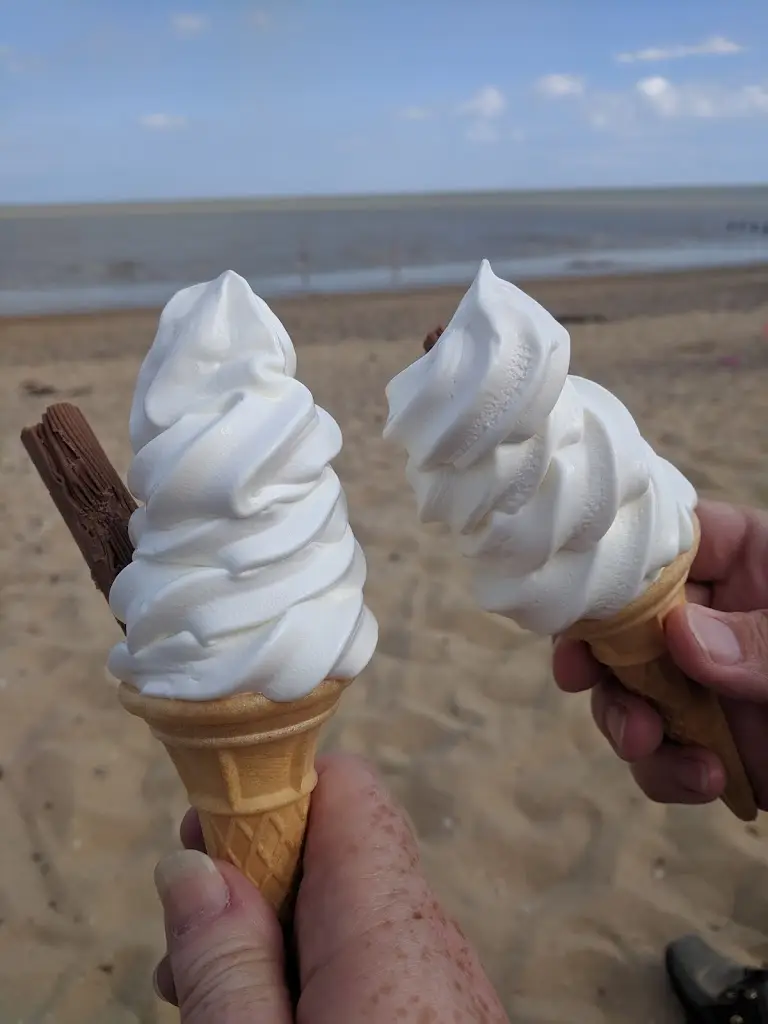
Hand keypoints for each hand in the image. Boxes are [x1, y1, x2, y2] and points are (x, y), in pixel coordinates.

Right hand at [152, 755, 508, 1022]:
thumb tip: (190, 864)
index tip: (202, 833)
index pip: (344, 786)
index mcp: (388, 921)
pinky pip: (370, 955)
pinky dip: (310, 968)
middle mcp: (427, 929)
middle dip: (253, 871)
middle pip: (336, 846)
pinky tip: (266, 1010)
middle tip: (187, 936)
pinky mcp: (441, 1008)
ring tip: (203, 990)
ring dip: (273, 929)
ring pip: (346, 907)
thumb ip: (224, 964)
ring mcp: (442, 971)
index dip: (267, 789)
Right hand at [553, 499, 767, 808]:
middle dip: (603, 656)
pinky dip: (668, 772)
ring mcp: (713, 682)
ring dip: (626, 720)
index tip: (578, 601)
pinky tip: (705, 782)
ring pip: (631, 690)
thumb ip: (765, 643)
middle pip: (627, 620)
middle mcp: (719, 617)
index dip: (614, 565)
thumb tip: (681, 636)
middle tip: (583, 682)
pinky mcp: (717, 743)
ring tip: (649, 747)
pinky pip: (663, 752)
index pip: (669, 540)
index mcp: (753, 562)